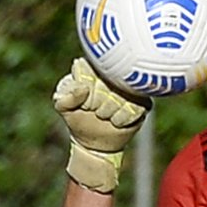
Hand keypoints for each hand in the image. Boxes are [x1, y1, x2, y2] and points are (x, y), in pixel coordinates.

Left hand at [54, 57, 149, 192]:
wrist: (94, 140)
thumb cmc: (78, 117)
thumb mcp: (63, 107)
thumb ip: (65, 96)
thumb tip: (83, 89)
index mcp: (93, 66)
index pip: (92, 70)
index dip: (87, 91)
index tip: (84, 102)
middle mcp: (115, 71)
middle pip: (108, 84)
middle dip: (98, 104)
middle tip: (94, 110)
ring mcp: (131, 86)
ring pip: (122, 97)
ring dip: (109, 112)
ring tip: (104, 115)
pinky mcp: (143, 101)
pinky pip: (134, 109)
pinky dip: (121, 119)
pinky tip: (115, 121)